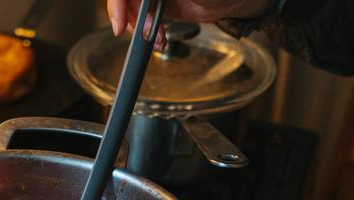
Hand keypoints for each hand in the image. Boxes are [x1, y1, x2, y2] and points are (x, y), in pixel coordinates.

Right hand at [107, 0, 276, 47]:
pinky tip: (159, 41)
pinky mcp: (159, 6)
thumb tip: (144, 3)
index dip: (117, 4)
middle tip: (142, 34)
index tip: (119, 24)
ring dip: (140, 30)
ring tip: (157, 39)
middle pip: (125, 0)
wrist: (236, 1)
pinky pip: (144, 21)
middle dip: (130, 19)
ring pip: (132, 11)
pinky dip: (148, 35)